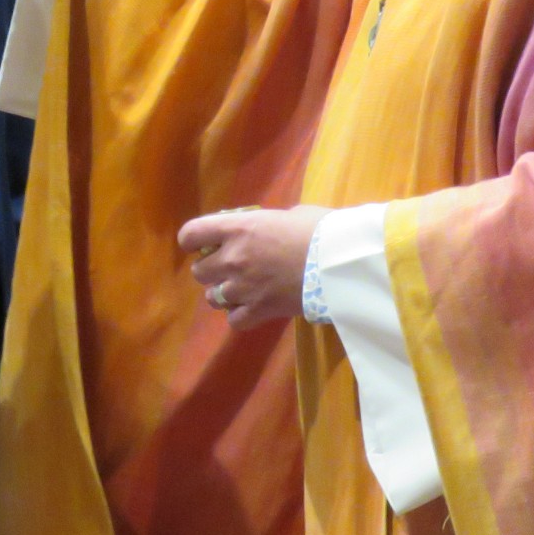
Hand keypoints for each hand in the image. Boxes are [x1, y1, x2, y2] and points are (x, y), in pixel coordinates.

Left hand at [179, 204, 328, 330]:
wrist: (342, 263)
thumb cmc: (320, 230)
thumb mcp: (290, 214)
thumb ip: (267, 223)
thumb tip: (264, 229)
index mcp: (238, 229)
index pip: (191, 234)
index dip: (192, 240)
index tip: (200, 243)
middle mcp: (233, 258)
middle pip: (199, 271)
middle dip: (210, 270)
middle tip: (228, 268)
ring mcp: (243, 287)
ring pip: (212, 298)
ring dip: (223, 294)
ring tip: (241, 290)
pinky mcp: (259, 311)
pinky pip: (234, 320)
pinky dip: (240, 315)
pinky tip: (253, 308)